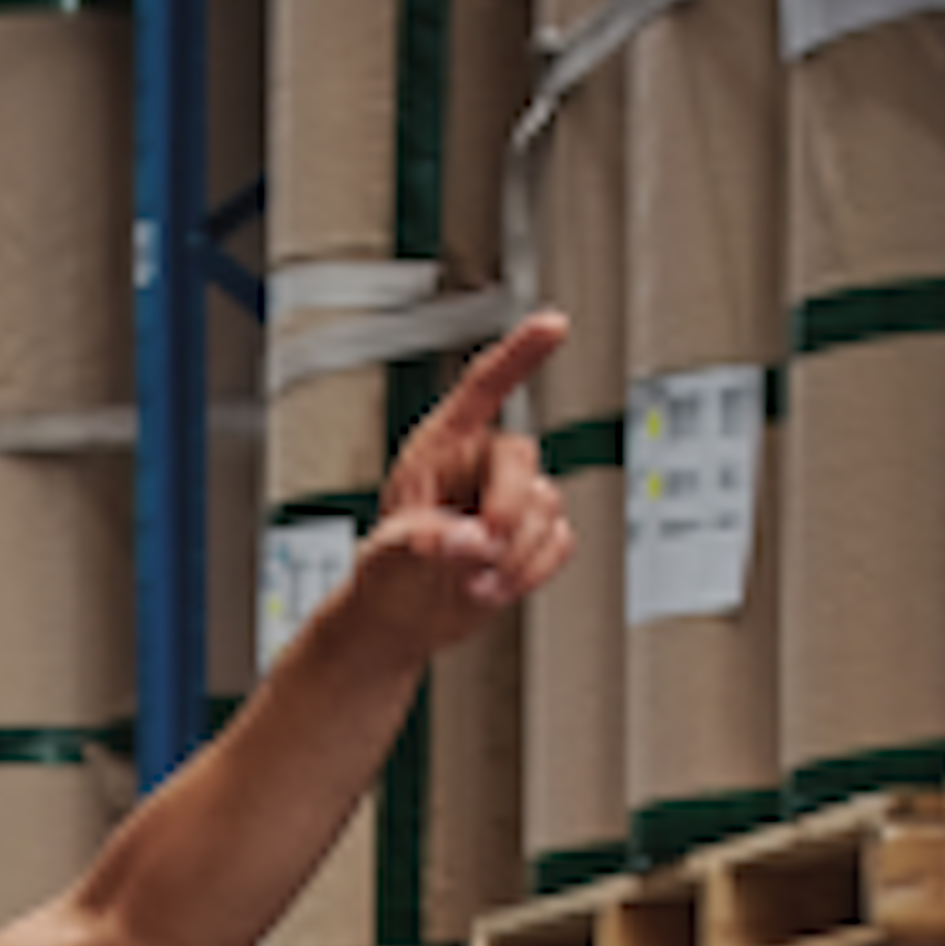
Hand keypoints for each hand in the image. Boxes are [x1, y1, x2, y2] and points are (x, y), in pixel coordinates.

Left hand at [352, 309, 574, 653]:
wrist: (402, 619)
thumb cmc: (386, 573)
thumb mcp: (386, 555)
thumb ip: (422, 541)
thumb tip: (470, 540)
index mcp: (441, 448)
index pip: (483, 389)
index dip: (519, 356)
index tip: (554, 326)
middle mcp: (482, 464)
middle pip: (522, 458)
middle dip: (507, 509)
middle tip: (482, 548)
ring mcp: (514, 498)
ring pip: (546, 508)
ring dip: (511, 557)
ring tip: (469, 582)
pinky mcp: (535, 534)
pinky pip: (558, 543)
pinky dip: (529, 575)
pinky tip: (493, 586)